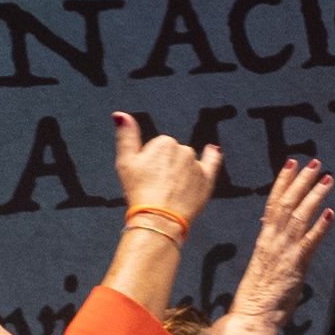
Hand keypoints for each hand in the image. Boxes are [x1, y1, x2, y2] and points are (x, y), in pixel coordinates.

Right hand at [110, 114, 224, 225]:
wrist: (158, 218)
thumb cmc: (140, 192)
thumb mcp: (125, 162)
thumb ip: (126, 136)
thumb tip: (120, 115)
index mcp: (164, 142)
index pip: (157, 148)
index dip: (150, 163)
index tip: (146, 176)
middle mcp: (183, 149)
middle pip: (173, 155)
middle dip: (165, 168)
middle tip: (157, 186)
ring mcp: (197, 165)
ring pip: (187, 164)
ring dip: (180, 173)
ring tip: (170, 192)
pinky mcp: (207, 179)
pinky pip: (213, 162)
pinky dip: (213, 156)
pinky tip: (214, 150)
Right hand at [217, 159, 334, 334]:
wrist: (252, 315)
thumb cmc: (257, 296)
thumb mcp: (262, 264)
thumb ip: (271, 247)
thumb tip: (275, 235)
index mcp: (264, 239)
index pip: (273, 203)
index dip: (283, 181)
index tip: (291, 163)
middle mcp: (273, 240)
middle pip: (287, 202)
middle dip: (301, 180)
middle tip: (314, 162)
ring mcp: (285, 250)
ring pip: (299, 216)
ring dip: (314, 196)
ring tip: (326, 179)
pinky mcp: (296, 264)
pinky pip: (310, 241)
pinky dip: (320, 226)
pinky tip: (330, 213)